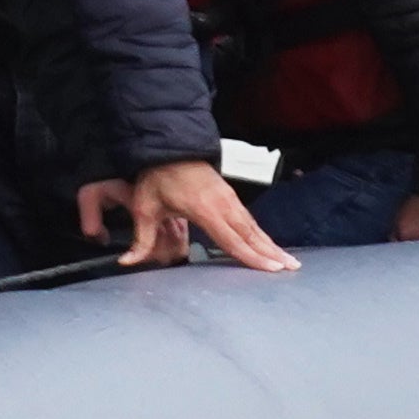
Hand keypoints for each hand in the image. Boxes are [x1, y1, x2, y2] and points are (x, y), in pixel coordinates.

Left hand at [82, 157, 295, 273]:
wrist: (168, 149)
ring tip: (289, 261)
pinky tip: (269, 244)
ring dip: (271, 244)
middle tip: (291, 269)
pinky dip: (261, 233)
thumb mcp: (144, 208)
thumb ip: (141, 239)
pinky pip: (249, 219)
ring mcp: (229, 199)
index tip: (270, 268)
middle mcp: (223, 204)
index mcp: (204, 209)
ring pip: (253, 226)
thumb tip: (126, 262)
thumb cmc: (156, 178)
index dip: (251, 256)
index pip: (231, 239)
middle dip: (271, 253)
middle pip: (251, 234)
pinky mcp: (230, 196)